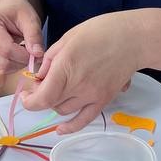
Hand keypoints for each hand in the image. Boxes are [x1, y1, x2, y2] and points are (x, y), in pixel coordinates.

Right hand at [0, 0, 44, 72]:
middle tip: (30, 53)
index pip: (7, 49)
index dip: (24, 55)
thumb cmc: (17, 12)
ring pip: (0, 68)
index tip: (36, 53)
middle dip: (21, 62)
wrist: (6, 10)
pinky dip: (9, 67)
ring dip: (16, 65)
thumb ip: (34, 35)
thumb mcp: (30, 18)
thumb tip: (37, 54)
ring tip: (21, 53)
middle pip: (2, 62)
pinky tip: (14, 56)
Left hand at [22, 12, 143, 132]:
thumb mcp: (68, 37)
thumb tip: (39, 77)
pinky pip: (84, 120)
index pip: (41, 98)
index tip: (27, 92)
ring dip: (55, 103)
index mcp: (66, 66)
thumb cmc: (100, 31)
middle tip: (43, 83)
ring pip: (63, 110)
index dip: (29, 99)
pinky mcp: (103, 100)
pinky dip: (70, 127)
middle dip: (41, 95)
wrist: (133, 39)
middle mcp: (78, 85)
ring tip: (58, 90)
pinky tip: (60, 129)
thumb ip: (50, 59)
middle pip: (50, 103)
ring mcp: (92, 95)